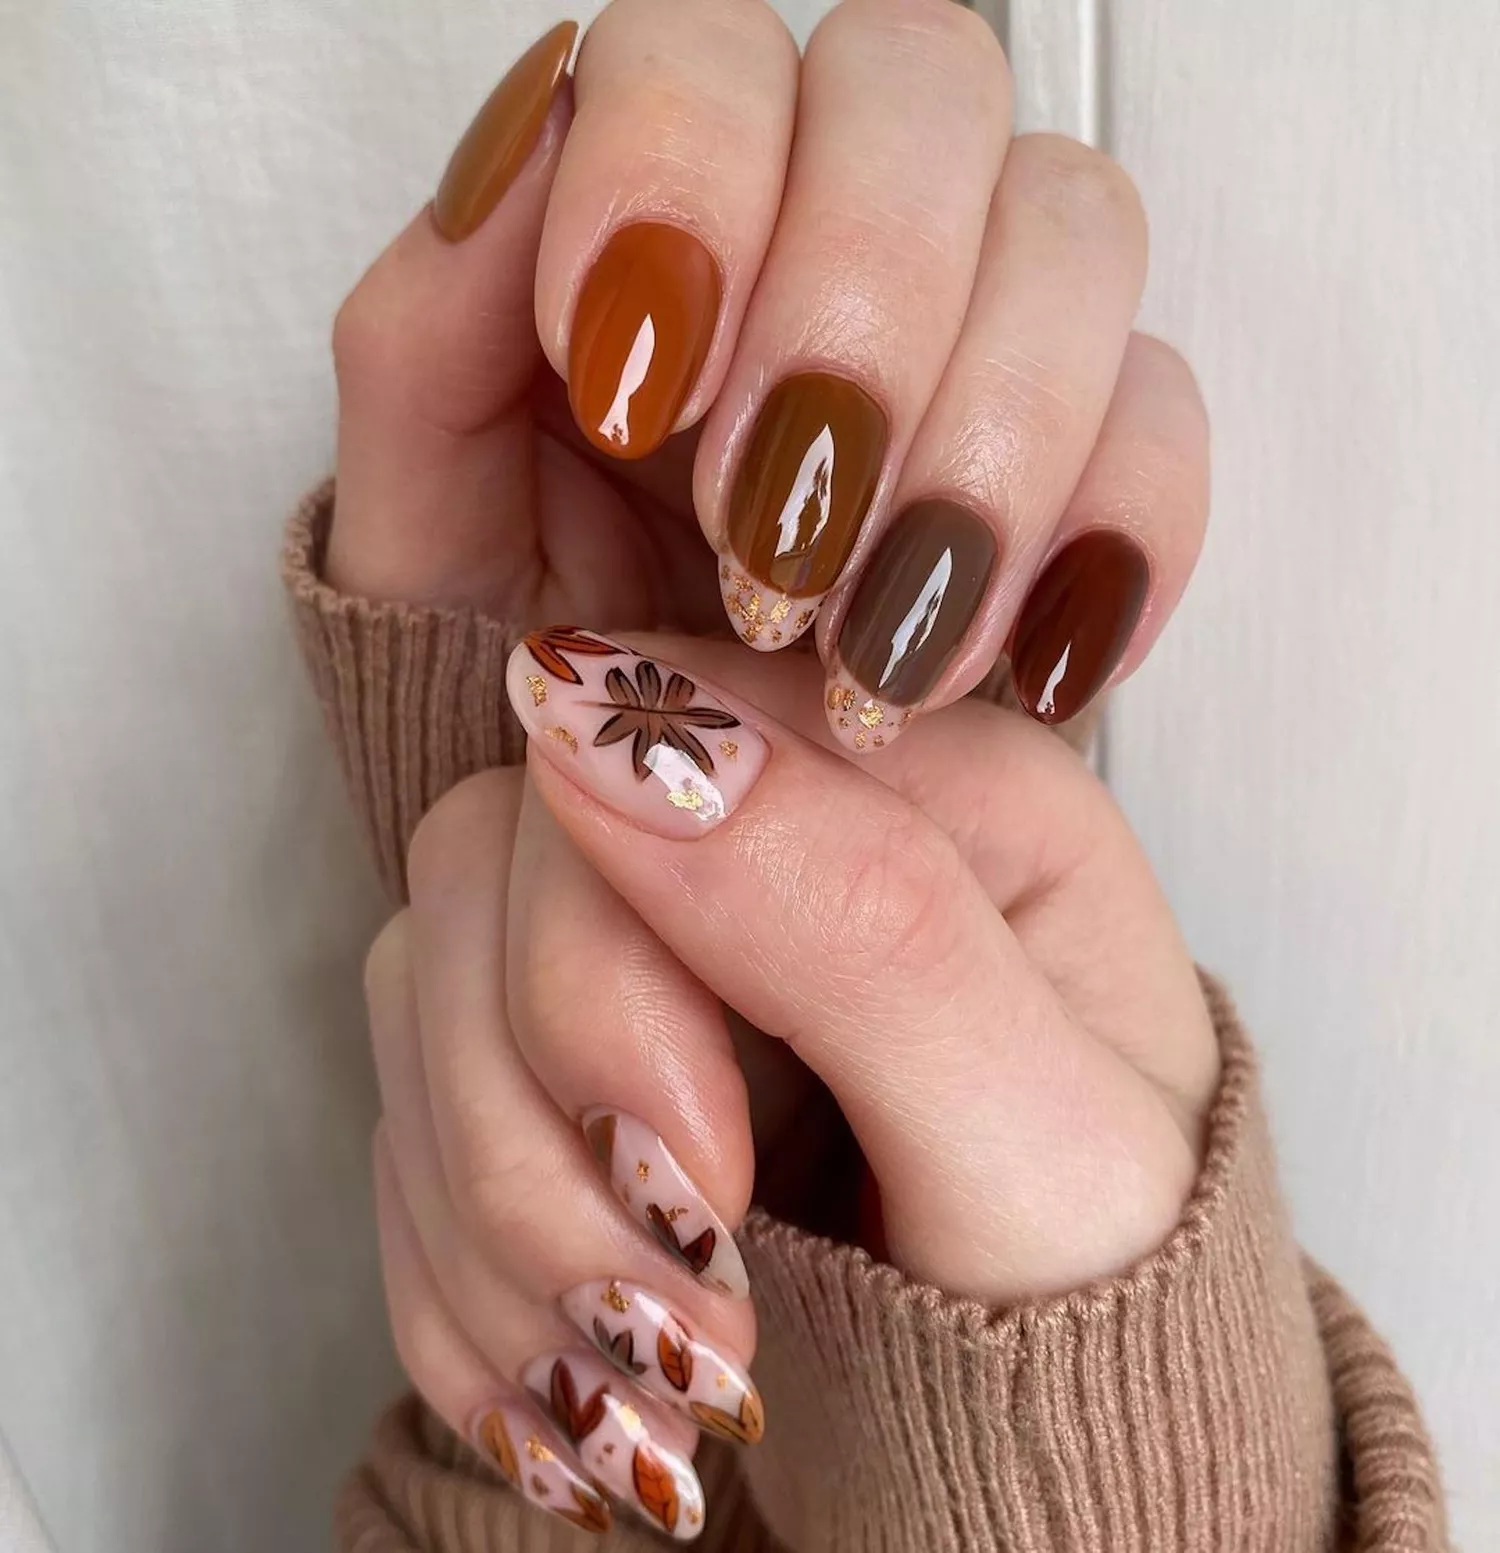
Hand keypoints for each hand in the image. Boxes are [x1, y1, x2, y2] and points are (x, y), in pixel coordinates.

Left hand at [329, 0, 1206, 746]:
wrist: (657, 768)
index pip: (712, 49)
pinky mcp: (1079, 446)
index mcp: (666, 194)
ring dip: (982, 442)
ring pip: (1075, 234)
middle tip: (766, 527)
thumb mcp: (431, 513)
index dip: (687, 183)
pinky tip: (1011, 659)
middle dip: (857, 315)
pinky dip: (1108, 536)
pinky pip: (1165, 418)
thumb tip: (519, 150)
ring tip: (871, 637)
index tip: (637, 383)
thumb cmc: (535, 628)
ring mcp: (977, 316)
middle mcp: (835, 215)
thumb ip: (426, 329)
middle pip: (927, 94)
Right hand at [362, 633, 1218, 1538]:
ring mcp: (652, 935)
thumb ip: (864, 918)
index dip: (604, 974)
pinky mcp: (570, 1054)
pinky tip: (573, 1382)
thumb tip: (599, 720)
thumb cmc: (1100, 1292)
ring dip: (496, 1223)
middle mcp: (770, 822)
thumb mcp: (1041, 1138)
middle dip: (540, 1123)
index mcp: (926, 784)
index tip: (702, 1184)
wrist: (1047, 1428)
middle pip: (489, 860)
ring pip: (424, 990)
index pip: (642, 749)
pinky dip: (461, 1279)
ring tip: (644, 1385)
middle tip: (679, 1311)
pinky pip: (408, 1119)